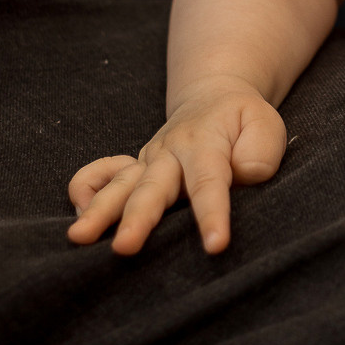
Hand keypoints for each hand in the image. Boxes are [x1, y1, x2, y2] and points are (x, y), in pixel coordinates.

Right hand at [67, 76, 286, 255]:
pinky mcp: (132, 171)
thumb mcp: (267, 126)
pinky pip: (98, 174)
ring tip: (78, 237)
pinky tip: (79, 213)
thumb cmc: (243, 120)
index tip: (216, 245)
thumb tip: (242, 175)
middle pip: (152, 188)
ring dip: (98, 211)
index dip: (212, 215)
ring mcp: (146, 162)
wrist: (214, 98)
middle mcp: (168, 154)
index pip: (209, 183)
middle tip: (124, 247)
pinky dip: (85, 188)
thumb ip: (260, 153)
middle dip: (138, 218)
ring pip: (119, 186)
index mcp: (204, 143)